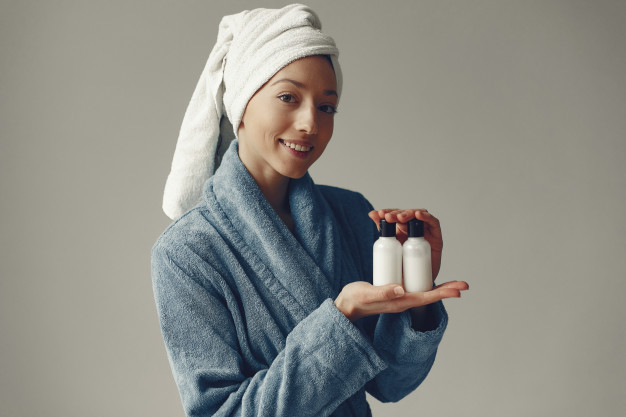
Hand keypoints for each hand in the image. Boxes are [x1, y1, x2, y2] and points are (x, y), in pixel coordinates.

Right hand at [334, 281, 468, 321]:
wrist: (346, 305)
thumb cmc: (355, 299)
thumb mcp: (368, 293)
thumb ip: (383, 292)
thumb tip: (401, 288)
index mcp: (400, 302)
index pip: (426, 297)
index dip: (443, 293)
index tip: (459, 290)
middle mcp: (403, 300)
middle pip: (430, 295)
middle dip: (447, 290)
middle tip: (464, 284)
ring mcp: (400, 297)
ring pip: (424, 291)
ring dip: (439, 287)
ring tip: (453, 282)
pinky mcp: (395, 292)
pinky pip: (414, 286)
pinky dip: (424, 281)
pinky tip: (427, 275)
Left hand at [369, 208, 442, 279]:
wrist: (415, 286)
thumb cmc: (402, 268)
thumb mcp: (390, 249)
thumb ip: (382, 232)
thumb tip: (371, 214)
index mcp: (400, 229)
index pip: (394, 215)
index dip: (387, 212)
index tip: (378, 214)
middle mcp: (413, 228)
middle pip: (406, 214)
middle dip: (396, 213)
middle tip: (388, 217)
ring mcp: (425, 231)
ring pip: (418, 215)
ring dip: (409, 213)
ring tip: (399, 217)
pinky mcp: (436, 236)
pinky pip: (433, 222)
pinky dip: (426, 216)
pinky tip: (418, 215)